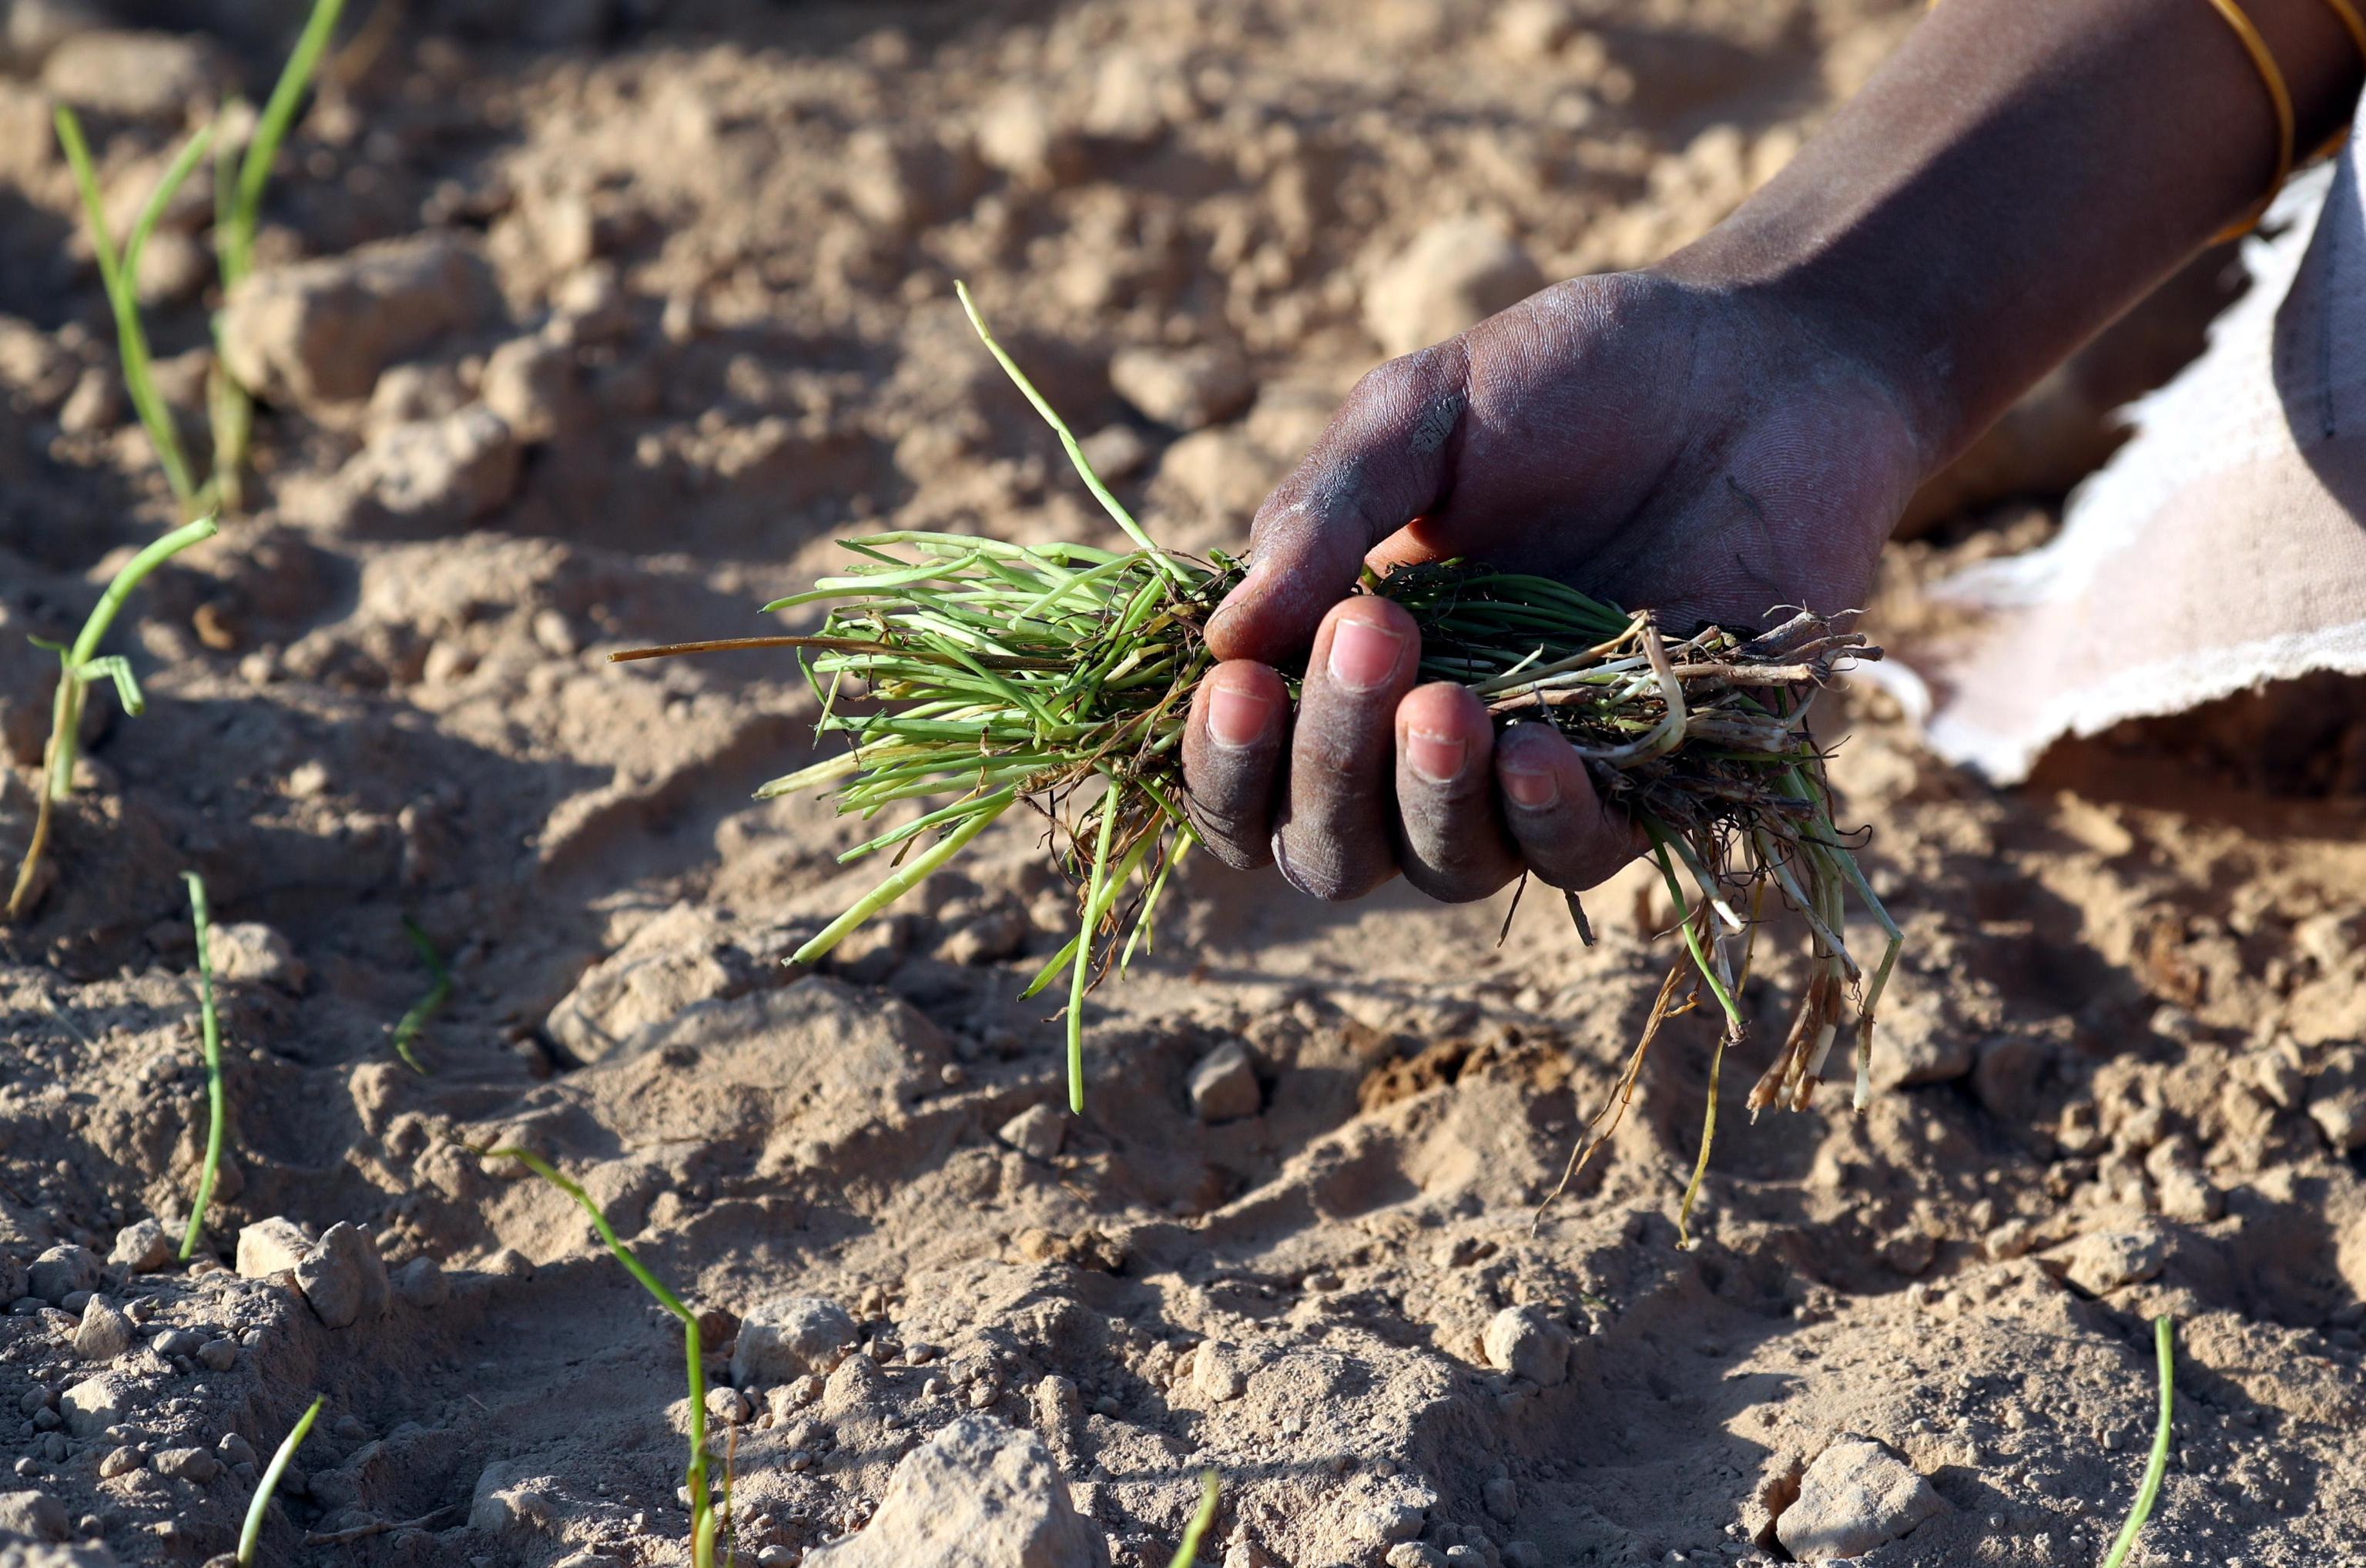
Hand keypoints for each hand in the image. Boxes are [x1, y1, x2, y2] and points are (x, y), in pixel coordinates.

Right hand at [1179, 266, 1927, 903]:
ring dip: (1424, 798)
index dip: (1222, 764)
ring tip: (1443, 702)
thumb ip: (1323, 517)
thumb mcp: (1421, 415)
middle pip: (1328, 848)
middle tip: (1363, 641)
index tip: (1236, 685)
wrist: (1764, 361)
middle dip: (1323, 769)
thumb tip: (1222, 639)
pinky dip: (1543, 819)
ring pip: (1440, 866)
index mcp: (1344, 664)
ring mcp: (1537, 772)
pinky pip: (1579, 857)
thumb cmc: (1573, 379)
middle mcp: (1427, 743)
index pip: (1247, 777)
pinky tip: (1535, 752)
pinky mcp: (1657, 787)